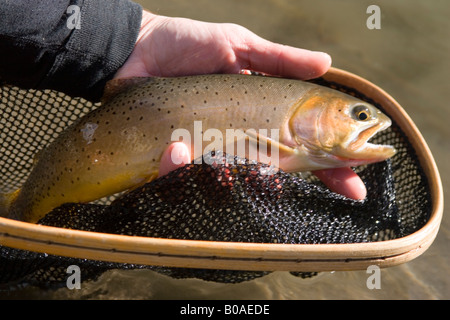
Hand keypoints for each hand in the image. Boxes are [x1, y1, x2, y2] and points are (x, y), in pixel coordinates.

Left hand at [115, 11, 365, 199]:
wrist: (133, 50)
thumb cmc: (187, 44)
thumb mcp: (238, 44)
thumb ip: (279, 59)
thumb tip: (328, 65)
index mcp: (257, 113)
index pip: (303, 144)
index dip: (331, 164)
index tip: (355, 182)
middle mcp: (236, 138)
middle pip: (273, 173)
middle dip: (287, 184)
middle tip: (286, 182)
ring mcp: (206, 150)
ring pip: (230, 184)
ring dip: (228, 178)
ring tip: (217, 160)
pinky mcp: (174, 155)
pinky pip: (184, 177)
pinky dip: (181, 168)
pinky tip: (176, 148)